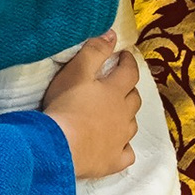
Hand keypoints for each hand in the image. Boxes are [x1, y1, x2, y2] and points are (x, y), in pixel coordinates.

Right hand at [40, 32, 139, 181]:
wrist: (60, 146)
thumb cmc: (66, 105)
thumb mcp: (77, 71)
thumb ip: (95, 51)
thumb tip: (113, 34)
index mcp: (115, 91)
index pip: (130, 72)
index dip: (128, 62)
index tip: (123, 56)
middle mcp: (124, 114)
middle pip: (134, 99)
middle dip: (128, 89)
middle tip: (117, 85)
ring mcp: (121, 139)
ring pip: (131, 124)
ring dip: (126, 117)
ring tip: (114, 114)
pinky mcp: (114, 160)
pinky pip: (127, 154)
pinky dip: (124, 148)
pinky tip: (117, 146)